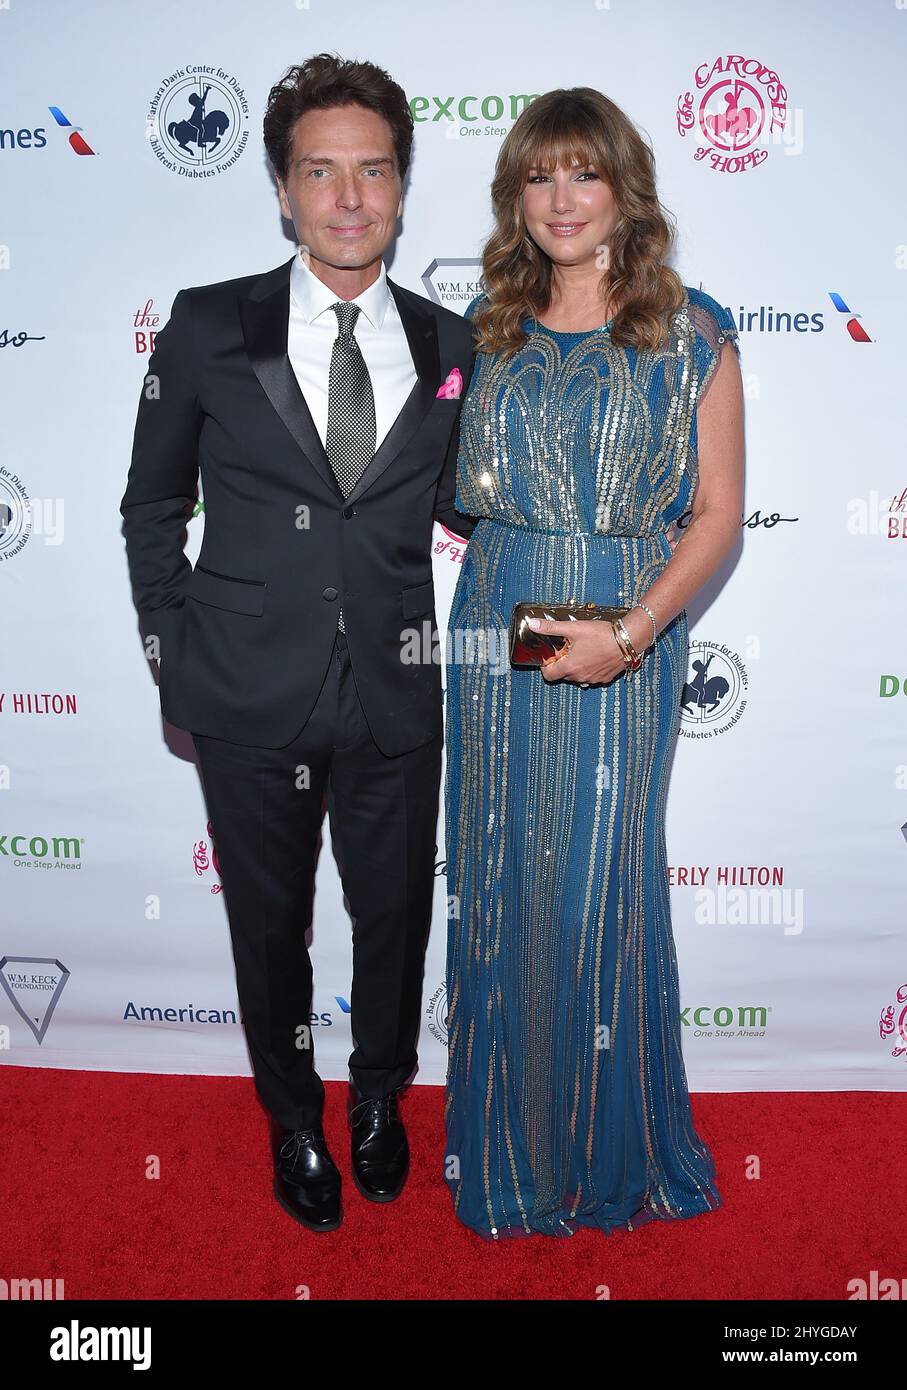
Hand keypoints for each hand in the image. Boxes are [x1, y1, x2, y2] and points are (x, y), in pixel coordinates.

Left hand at [531, 608, 652, 685]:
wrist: (628, 639)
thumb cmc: (602, 634)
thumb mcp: (573, 628)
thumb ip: (551, 627)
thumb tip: (533, 624)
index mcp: (570, 666)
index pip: (548, 675)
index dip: (546, 666)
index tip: (550, 656)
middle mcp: (580, 676)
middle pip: (563, 675)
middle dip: (562, 663)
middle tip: (566, 648)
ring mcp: (594, 679)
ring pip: (578, 676)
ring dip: (576, 666)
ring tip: (582, 650)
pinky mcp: (605, 678)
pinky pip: (592, 677)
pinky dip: (590, 668)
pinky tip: (595, 655)